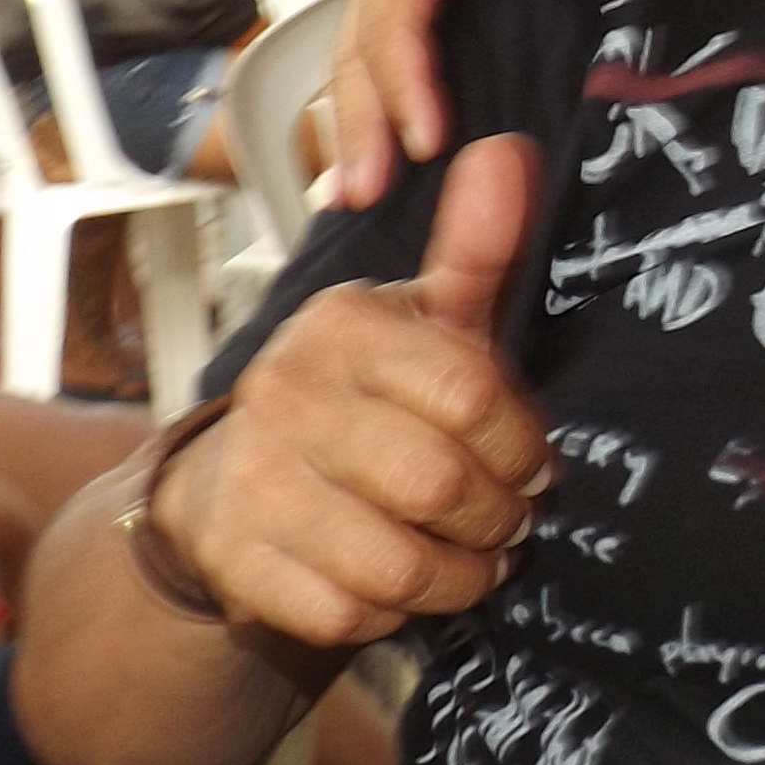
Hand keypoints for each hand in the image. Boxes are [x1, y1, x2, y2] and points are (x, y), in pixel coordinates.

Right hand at [155, 138, 550, 649]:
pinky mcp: (237, 561)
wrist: (233, 477)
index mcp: (343, 324)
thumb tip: (508, 150)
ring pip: (401, 566)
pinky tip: (403, 583)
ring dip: (459, 575)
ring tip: (474, 557)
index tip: (532, 461)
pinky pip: (348, 614)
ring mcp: (252, 481)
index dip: (523, 443)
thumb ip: (476, 247)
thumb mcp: (425, 318)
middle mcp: (284, 394)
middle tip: (509, 518)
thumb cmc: (365, 394)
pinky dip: (393, 612)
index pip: (473, 395)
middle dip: (499, 517)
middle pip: (442, 487)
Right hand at [331, 0, 652, 200]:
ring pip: (369, 62)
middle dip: (360, 123)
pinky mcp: (443, 9)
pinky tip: (390, 164)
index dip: (403, 79)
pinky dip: (388, 111)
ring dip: (361, 128)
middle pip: (364, 48)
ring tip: (357, 197)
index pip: (395, 12)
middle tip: (364, 194)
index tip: (423, 140)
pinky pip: (401, 62)